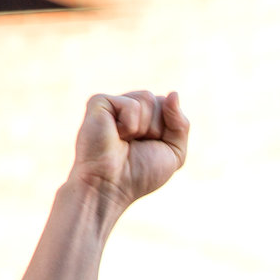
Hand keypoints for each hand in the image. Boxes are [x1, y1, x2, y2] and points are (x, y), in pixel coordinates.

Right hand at [69, 91, 189, 209]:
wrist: (112, 186)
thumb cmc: (140, 174)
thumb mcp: (174, 152)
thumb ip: (180, 124)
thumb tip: (174, 93)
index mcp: (146, 118)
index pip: (170, 105)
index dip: (169, 128)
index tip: (152, 147)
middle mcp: (129, 108)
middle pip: (161, 101)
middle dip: (158, 128)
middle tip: (136, 145)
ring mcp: (113, 104)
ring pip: (148, 98)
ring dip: (145, 127)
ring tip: (125, 140)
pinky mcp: (99, 102)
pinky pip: (131, 104)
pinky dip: (130, 124)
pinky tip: (115, 135)